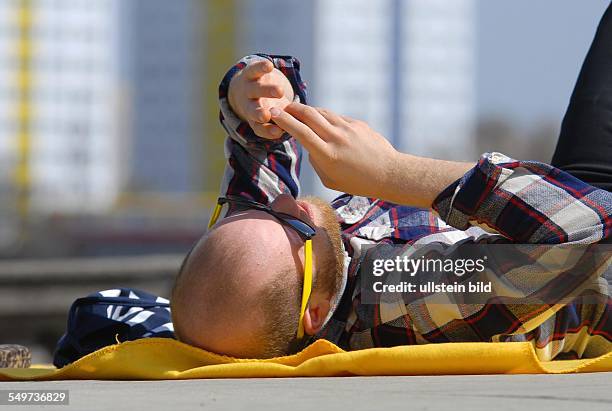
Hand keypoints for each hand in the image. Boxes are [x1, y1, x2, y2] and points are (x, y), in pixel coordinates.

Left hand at [228, 59, 293, 138]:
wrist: (249, 89)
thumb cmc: (271, 108)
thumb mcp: (278, 118)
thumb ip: (287, 123)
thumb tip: (304, 129)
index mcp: (256, 121)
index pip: (260, 128)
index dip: (267, 130)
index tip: (278, 132)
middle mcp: (250, 106)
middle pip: (252, 111)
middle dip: (259, 113)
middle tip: (266, 115)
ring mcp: (249, 89)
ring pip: (256, 90)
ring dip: (266, 90)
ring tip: (279, 91)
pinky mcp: (250, 73)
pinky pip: (254, 70)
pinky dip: (260, 67)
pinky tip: (269, 66)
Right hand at [270, 103, 473, 206]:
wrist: (388, 173)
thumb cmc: (356, 182)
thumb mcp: (329, 179)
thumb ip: (316, 161)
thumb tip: (309, 145)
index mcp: (326, 154)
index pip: (300, 131)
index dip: (284, 120)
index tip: (273, 113)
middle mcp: (336, 138)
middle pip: (309, 114)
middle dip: (292, 108)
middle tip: (282, 107)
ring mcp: (348, 128)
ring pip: (322, 112)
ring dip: (307, 110)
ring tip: (297, 111)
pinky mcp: (357, 124)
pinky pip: (335, 117)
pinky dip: (324, 117)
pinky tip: (320, 120)